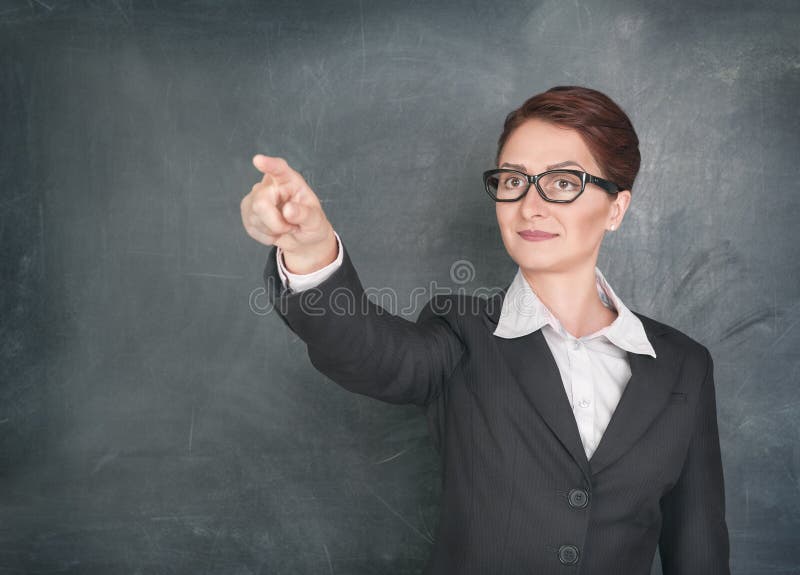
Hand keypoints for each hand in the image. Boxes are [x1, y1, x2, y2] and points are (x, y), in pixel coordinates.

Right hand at [241, 154, 337, 273]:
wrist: (303, 239)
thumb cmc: (311, 224)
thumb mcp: (316, 221)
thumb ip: (305, 215)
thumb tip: (288, 209)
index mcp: (290, 181)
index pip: (279, 170)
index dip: (269, 165)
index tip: (258, 160)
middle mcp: (271, 185)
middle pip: (260, 202)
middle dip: (275, 223)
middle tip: (290, 227)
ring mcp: (256, 197)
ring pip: (254, 217)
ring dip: (272, 230)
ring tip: (285, 227)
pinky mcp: (248, 211)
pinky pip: (251, 227)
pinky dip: (265, 236)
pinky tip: (275, 231)